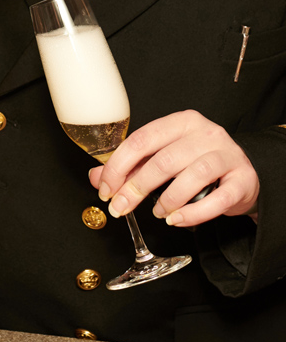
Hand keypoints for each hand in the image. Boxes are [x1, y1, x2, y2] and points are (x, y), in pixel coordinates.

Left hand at [88, 110, 259, 227]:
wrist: (244, 173)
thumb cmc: (199, 163)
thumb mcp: (165, 158)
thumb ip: (132, 167)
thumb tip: (97, 178)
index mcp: (181, 122)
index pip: (142, 139)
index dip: (118, 166)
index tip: (105, 188)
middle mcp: (205, 133)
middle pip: (163, 159)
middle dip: (135, 187)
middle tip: (121, 208)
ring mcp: (227, 155)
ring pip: (192, 175)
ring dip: (167, 200)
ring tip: (158, 213)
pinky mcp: (242, 180)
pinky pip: (218, 199)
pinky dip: (194, 213)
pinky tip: (178, 219)